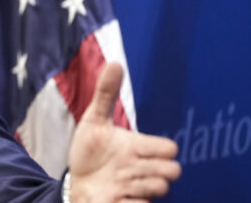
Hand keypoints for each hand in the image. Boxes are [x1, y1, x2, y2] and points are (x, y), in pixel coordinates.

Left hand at [68, 63, 180, 202]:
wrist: (77, 184)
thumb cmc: (89, 152)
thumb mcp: (94, 120)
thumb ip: (106, 93)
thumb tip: (116, 62)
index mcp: (139, 147)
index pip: (170, 148)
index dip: (158, 148)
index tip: (136, 148)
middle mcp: (142, 169)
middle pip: (173, 170)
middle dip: (151, 168)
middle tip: (126, 167)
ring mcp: (138, 190)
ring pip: (160, 187)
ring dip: (138, 184)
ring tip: (117, 181)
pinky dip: (127, 201)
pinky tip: (112, 196)